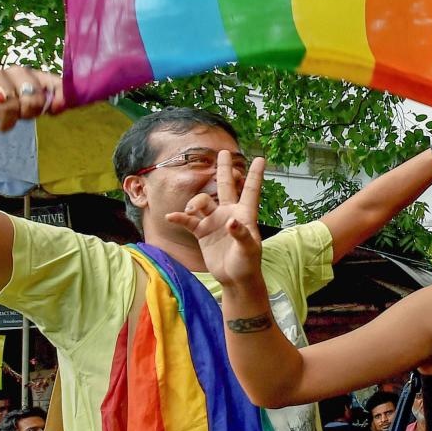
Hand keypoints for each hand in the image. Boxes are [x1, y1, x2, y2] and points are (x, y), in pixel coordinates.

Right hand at [0, 67, 63, 133]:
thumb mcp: (22, 107)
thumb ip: (44, 106)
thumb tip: (61, 106)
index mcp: (34, 77)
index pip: (54, 83)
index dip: (59, 98)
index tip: (54, 112)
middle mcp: (16, 71)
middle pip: (32, 96)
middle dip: (27, 113)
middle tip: (19, 118)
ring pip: (8, 101)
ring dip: (5, 118)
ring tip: (1, 122)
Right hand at [166, 151, 268, 287]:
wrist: (234, 278)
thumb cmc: (247, 263)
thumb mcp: (248, 249)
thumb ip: (241, 234)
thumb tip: (231, 221)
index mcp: (245, 213)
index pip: (251, 190)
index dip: (255, 175)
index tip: (260, 158)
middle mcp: (229, 212)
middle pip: (225, 186)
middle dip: (224, 169)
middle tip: (222, 152)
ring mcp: (215, 221)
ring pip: (203, 201)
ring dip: (195, 202)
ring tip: (191, 211)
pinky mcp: (203, 232)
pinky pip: (188, 221)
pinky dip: (180, 218)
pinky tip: (171, 218)